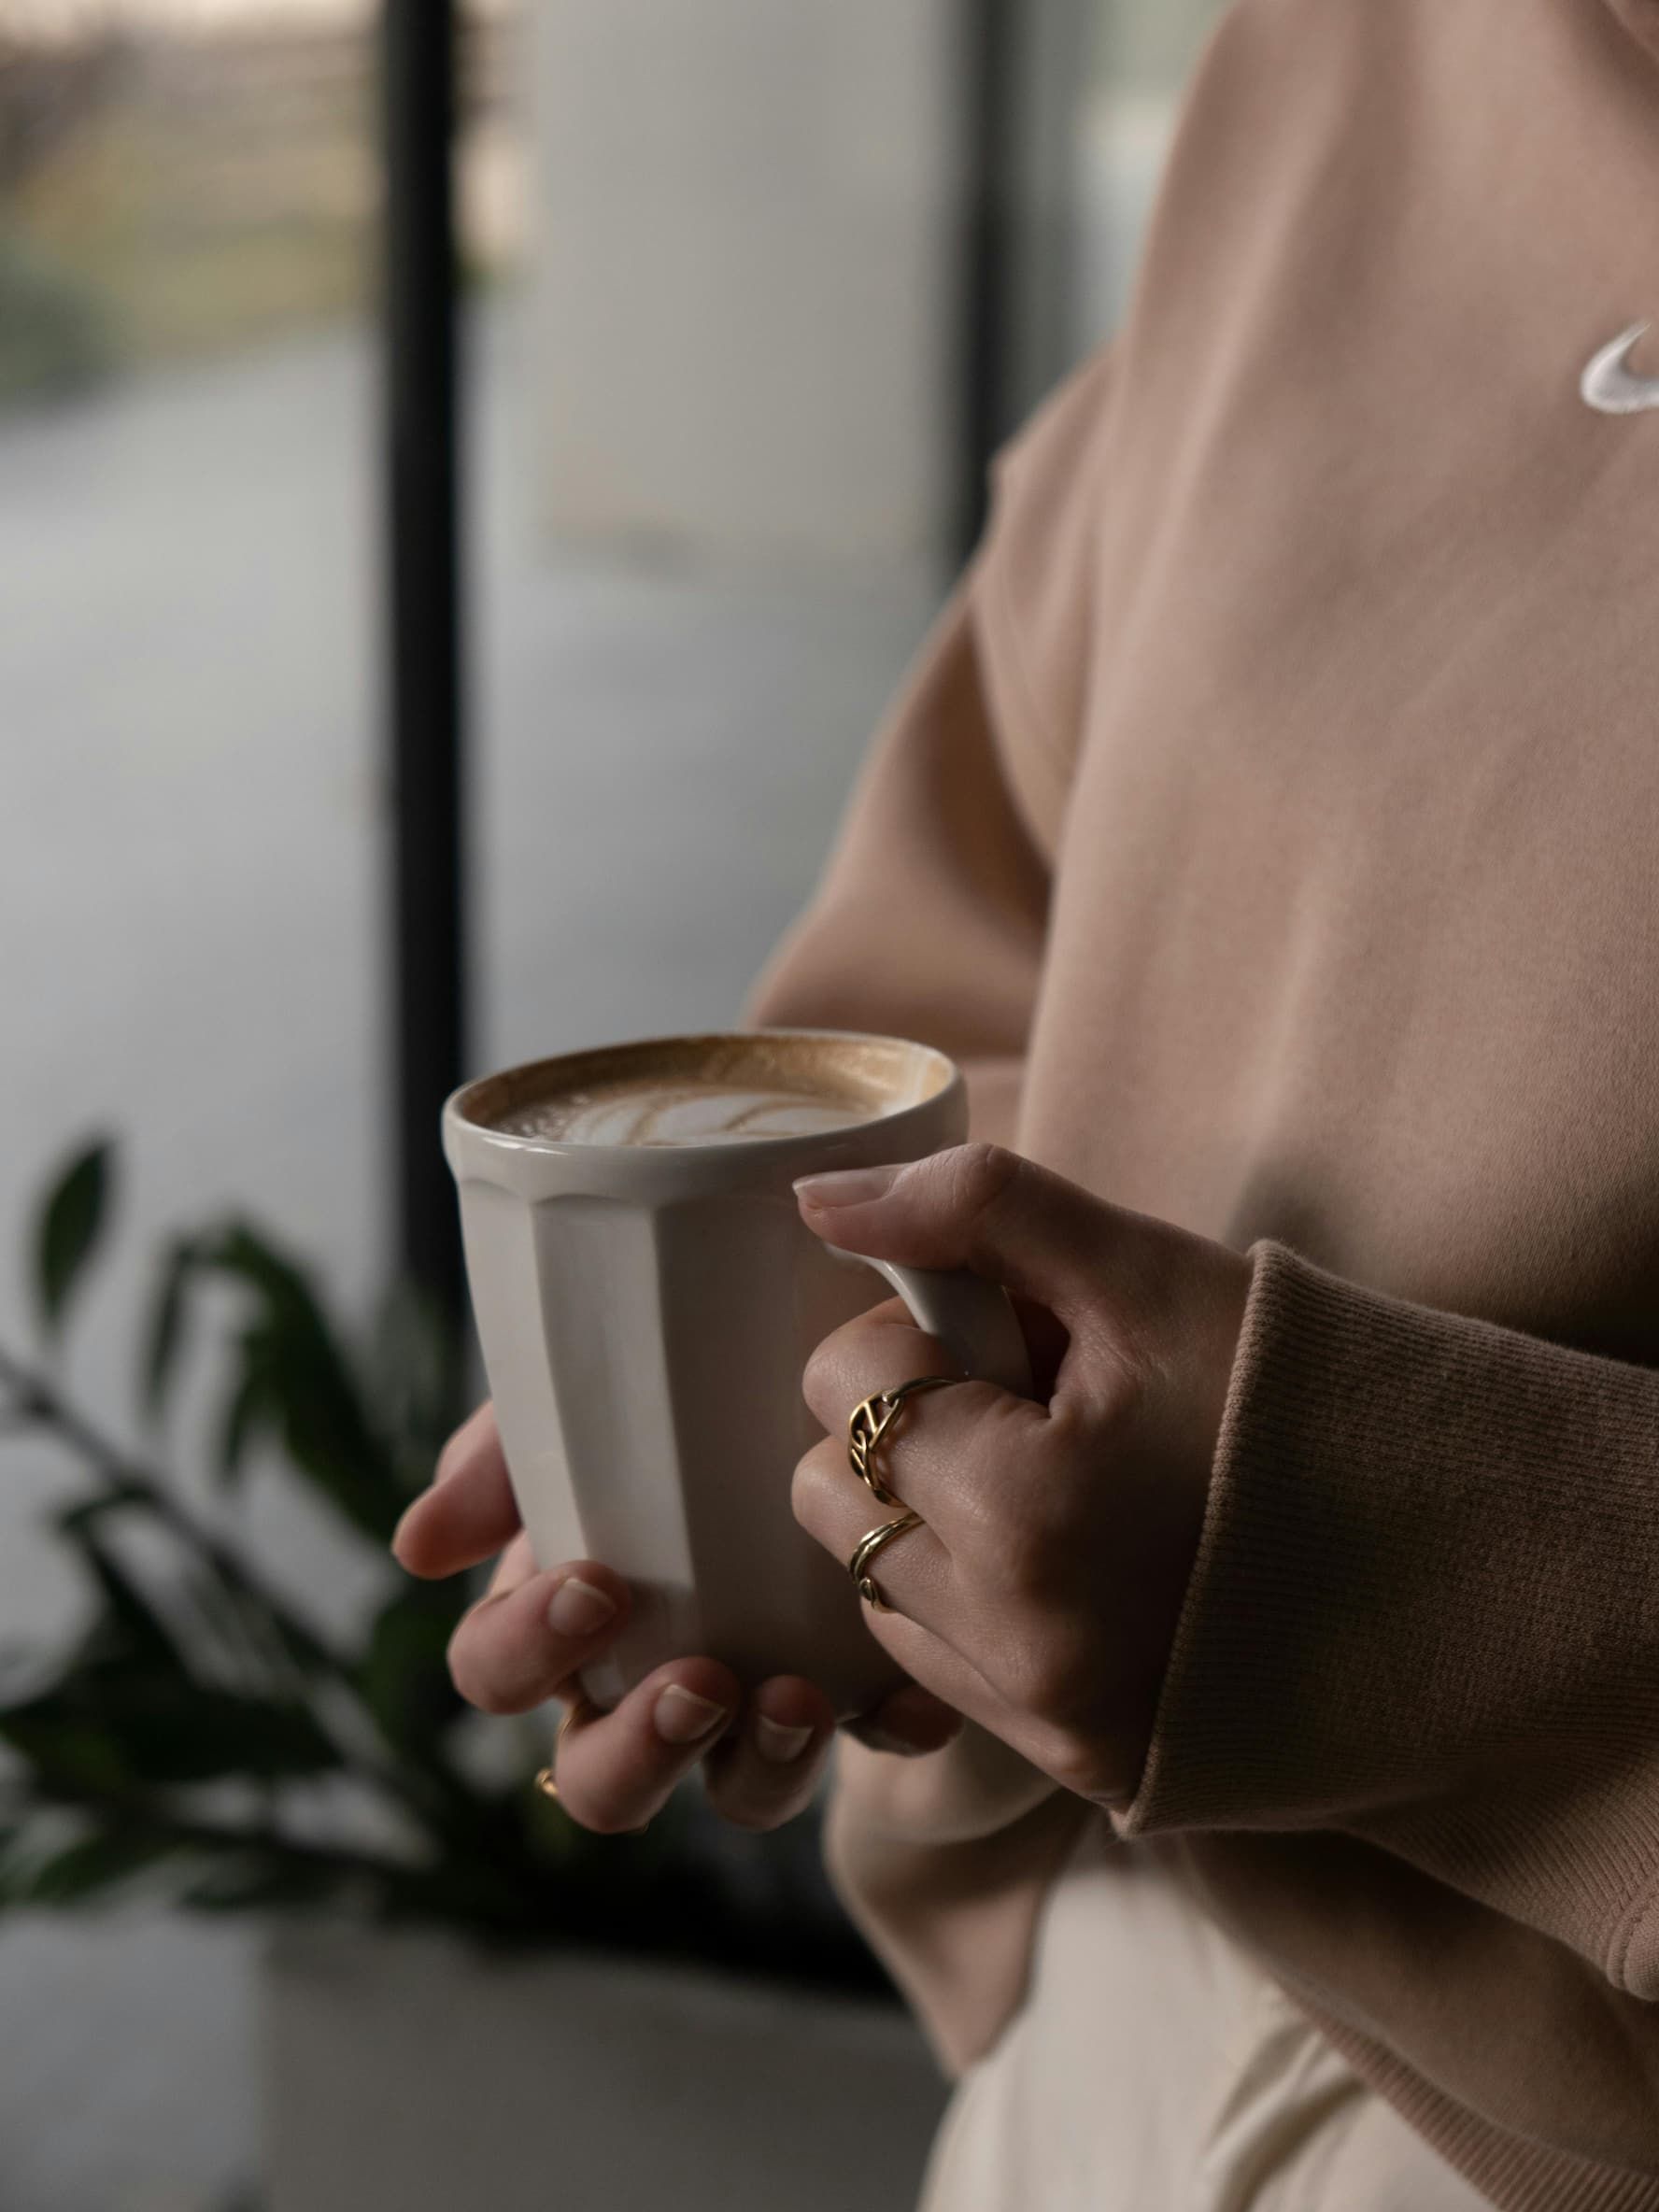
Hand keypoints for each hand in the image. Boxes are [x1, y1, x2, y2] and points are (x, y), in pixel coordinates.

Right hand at [392, 1405, 960, 1835]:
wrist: (830, 1342)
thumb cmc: (678, 1378)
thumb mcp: (587, 1399)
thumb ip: (502, 1453)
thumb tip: (418, 1549)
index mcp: (563, 1608)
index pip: (497, 1672)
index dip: (528, 1652)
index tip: (598, 1584)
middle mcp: (647, 1677)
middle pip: (597, 1783)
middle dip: (639, 1750)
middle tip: (701, 1679)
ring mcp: (757, 1702)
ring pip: (735, 1798)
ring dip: (761, 1767)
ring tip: (800, 1698)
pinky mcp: (866, 1692)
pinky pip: (878, 1742)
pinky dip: (891, 1724)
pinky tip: (912, 1696)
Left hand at [790, 1143, 1251, 1807]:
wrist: (1454, 1554)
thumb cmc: (1298, 1395)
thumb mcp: (1149, 1272)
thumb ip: (977, 1208)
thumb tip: (820, 1200)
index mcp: (1024, 1509)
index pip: (843, 1383)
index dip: (915, 1333)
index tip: (1011, 1336)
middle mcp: (1015, 1641)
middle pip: (829, 1495)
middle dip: (901, 1430)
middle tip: (1024, 1406)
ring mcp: (1044, 1718)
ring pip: (869, 1587)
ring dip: (925, 1523)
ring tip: (1054, 1484)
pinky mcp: (1073, 1763)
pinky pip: (934, 1670)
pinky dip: (966, 1603)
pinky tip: (1066, 1560)